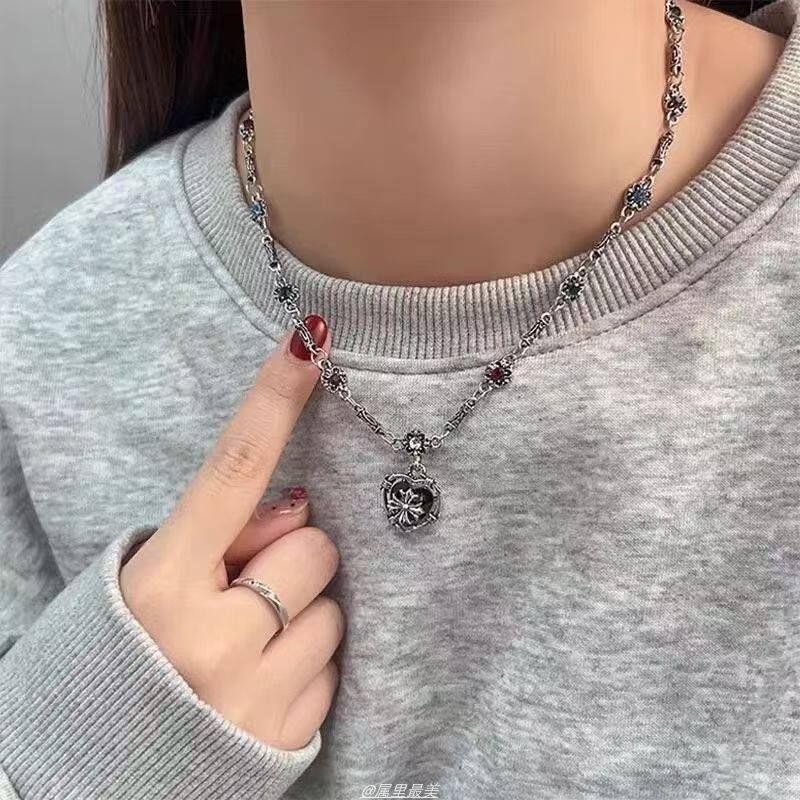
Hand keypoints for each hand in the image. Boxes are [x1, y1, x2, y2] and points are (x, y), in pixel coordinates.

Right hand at [120, 323, 342, 750]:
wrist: (88, 780)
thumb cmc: (117, 661)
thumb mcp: (144, 585)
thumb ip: (219, 538)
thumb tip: (300, 506)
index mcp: (161, 586)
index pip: (231, 471)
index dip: (272, 402)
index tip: (308, 344)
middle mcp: (212, 640)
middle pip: (313, 549)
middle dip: (294, 561)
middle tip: (249, 592)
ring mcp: (255, 694)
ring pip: (334, 609)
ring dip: (303, 616)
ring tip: (250, 648)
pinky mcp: (288, 735)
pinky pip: (334, 668)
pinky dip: (307, 667)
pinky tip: (262, 686)